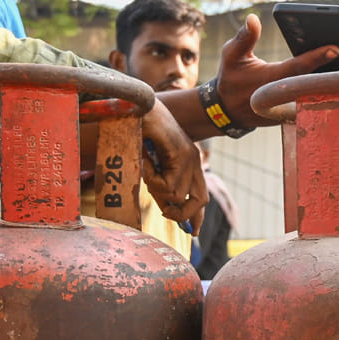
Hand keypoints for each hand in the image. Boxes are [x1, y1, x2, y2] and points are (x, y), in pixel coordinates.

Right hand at [140, 98, 206, 222]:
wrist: (137, 107)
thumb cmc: (140, 135)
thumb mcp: (153, 168)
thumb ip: (161, 186)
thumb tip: (168, 210)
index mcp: (190, 164)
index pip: (201, 197)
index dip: (197, 217)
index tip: (194, 232)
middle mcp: (194, 161)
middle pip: (200, 201)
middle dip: (182, 214)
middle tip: (164, 211)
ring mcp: (190, 156)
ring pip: (179, 195)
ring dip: (157, 190)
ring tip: (147, 171)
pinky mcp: (181, 153)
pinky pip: (168, 183)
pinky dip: (152, 179)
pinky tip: (146, 162)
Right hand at [215, 13, 338, 127]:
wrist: (228, 111)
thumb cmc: (231, 78)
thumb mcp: (231, 56)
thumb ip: (244, 38)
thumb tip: (253, 19)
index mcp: (272, 80)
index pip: (298, 68)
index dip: (316, 58)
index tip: (337, 47)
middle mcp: (286, 97)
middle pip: (320, 86)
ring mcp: (293, 109)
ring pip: (325, 100)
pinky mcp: (297, 116)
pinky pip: (322, 108)